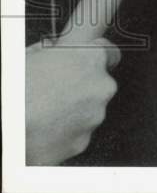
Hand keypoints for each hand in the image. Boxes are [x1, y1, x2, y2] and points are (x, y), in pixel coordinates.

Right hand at [25, 39, 119, 164]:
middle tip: (52, 95)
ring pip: (88, 113)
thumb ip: (51, 51)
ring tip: (42, 115)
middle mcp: (101, 87)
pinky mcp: (81, 142)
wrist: (6, 125)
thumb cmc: (16, 89)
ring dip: (71, 114)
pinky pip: (75, 136)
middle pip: (98, 87)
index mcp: (91, 58)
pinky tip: (42, 132)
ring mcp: (94, 117)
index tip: (86, 66)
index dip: (94, 61)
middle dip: (80, 90)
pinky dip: (62, 136)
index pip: (110, 54)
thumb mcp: (30, 55)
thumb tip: (51, 49)